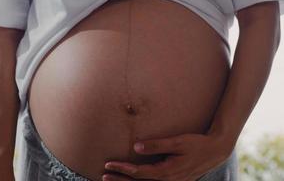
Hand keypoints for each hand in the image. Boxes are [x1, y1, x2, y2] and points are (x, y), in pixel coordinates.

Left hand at [102, 133, 233, 180]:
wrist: (215, 151)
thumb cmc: (196, 144)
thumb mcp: (177, 142)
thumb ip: (156, 145)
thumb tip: (136, 147)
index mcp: (167, 172)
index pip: (139, 173)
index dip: (123, 169)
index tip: (108, 165)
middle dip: (121, 180)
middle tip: (104, 176)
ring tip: (113, 180)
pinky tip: (134, 180)